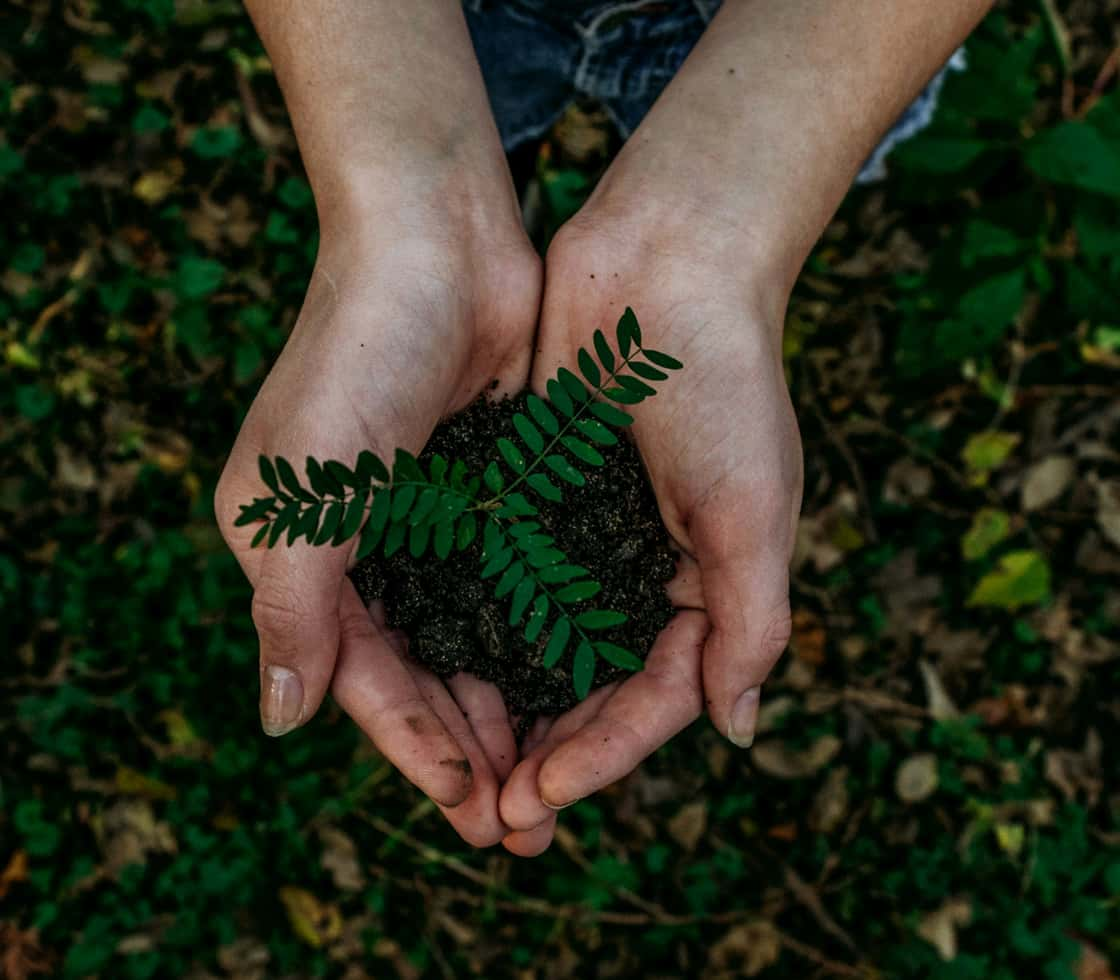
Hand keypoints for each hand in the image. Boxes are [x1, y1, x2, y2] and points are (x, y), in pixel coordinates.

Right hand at [215, 210, 540, 846]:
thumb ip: (291, 608)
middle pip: (420, 671)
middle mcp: (362, 545)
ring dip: (508, 703)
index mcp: (300, 553)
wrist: (436, 240)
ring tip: (556, 770)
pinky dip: (537, 634)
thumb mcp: (303, 490)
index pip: (360, 676)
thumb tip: (279, 721)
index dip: (413, 746)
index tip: (471, 806)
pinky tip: (576, 682)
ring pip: (471, 637)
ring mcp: (429, 519)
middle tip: (524, 820)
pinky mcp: (488, 489)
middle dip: (469, 745)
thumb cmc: (357, 354)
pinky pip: (512, 583)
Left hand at [498, 212, 802, 851]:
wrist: (667, 262)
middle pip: (591, 687)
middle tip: (494, 814)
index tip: (543, 794)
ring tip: (460, 767)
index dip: (604, 753)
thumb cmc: (725, 383)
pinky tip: (435, 667)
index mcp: (704, 584)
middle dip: (549, 751)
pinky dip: (475, 624)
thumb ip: (750, 622)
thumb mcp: (753, 510)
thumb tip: (736, 731)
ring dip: (505, 706)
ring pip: (538, 644)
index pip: (655, 697)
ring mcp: (583, 534)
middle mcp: (641, 570)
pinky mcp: (532, 492)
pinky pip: (501, 574)